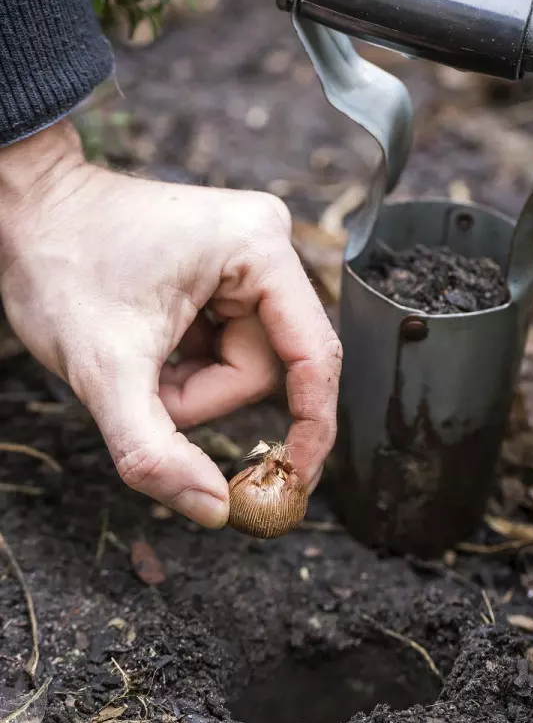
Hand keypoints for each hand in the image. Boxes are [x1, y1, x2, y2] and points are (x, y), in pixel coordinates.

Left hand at [0, 121, 341, 527]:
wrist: (26, 214)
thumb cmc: (59, 264)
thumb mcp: (104, 369)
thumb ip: (155, 451)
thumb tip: (214, 509)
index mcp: (258, 249)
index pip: (313, 356)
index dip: (311, 427)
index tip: (294, 483)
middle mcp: (265, 245)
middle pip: (266, 368)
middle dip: (202, 396)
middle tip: (144, 388)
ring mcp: (247, 259)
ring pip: (243, 365)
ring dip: (190, 386)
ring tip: (137, 360)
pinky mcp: (228, 274)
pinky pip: (226, 348)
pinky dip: (187, 368)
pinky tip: (149, 346)